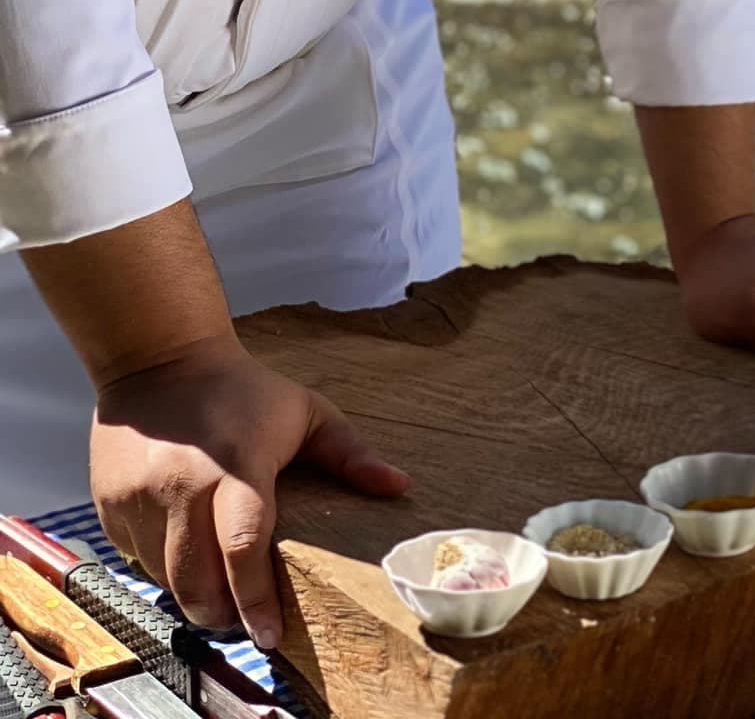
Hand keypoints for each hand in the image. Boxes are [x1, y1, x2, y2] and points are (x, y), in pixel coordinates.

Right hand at [90, 335, 408, 649]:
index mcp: (237, 466)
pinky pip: (137, 560)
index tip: (271, 635)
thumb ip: (350, 455)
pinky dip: (163, 570)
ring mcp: (141, 499)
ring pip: (165, 578)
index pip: (244, 546)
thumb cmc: (244, 390)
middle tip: (246, 623)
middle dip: (223, 614)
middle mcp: (183, 487)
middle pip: (197, 581)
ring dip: (192, 595)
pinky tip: (185, 555)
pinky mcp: (110, 507)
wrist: (161, 363)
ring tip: (218, 593)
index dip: (257, 597)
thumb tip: (399, 487)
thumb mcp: (307, 412)